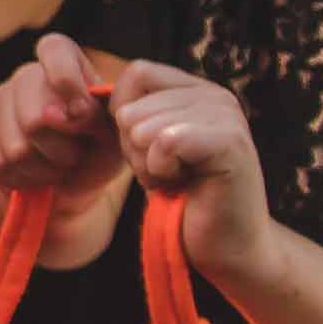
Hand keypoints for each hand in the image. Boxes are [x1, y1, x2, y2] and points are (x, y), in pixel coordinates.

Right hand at [0, 33, 119, 190]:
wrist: (72, 176)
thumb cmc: (98, 146)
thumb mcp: (112, 130)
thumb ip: (95, 116)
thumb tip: (64, 112)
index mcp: (63, 61)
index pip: (54, 50)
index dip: (66, 80)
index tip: (84, 114)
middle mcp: (27, 74)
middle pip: (34, 118)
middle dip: (60, 150)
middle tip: (74, 157)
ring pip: (15, 148)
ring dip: (43, 170)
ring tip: (56, 168)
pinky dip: (20, 180)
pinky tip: (32, 176)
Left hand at [108, 60, 272, 277]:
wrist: (227, 249)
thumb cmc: (184, 202)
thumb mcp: (148, 149)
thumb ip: (133, 116)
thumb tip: (92, 95)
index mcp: (197, 91)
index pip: (137, 74)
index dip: (122, 115)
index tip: (144, 152)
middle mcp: (215, 95)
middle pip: (132, 107)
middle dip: (134, 151)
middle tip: (168, 175)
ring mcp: (226, 116)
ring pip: (143, 128)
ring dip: (148, 166)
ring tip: (178, 182)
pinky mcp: (230, 142)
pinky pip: (165, 143)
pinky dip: (161, 172)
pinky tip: (183, 186)